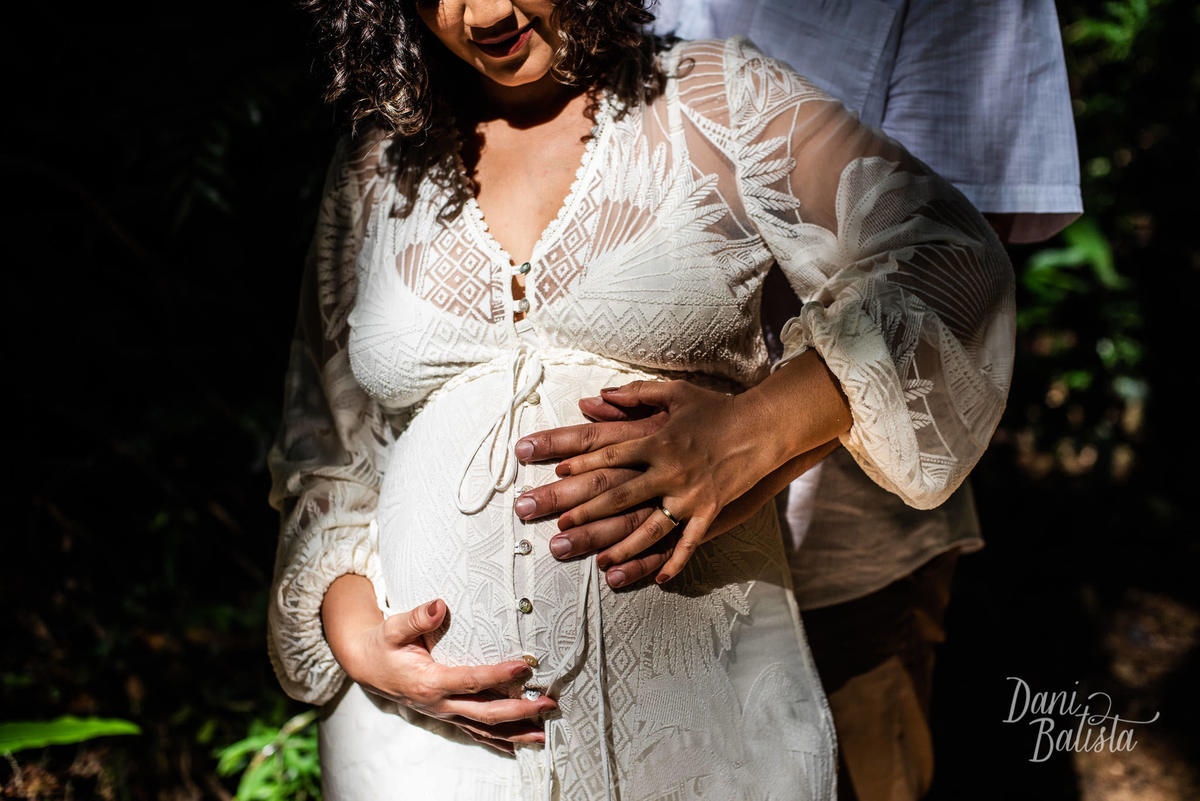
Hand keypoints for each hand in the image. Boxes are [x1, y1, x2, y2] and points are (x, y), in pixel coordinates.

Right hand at [322, 576, 555, 753]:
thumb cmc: (384, 644)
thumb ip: (417, 617)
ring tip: (543, 731)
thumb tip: (440, 604)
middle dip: (519, 710)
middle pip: (484, 711)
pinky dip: (499, 740)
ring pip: (484, 729)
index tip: (525, 666)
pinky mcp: (447, 716)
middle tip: (548, 703)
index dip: (498, 675)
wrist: (367, 666)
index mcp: (428, 681)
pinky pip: (476, 733)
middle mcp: (439, 703)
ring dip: (515, 731)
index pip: (470, 680)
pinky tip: (519, 744)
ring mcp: (444, 713)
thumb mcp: (393, 627)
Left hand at [515, 392, 838, 586]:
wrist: (761, 427)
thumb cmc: (714, 409)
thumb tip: (597, 396)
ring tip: (597, 561)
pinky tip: (657, 579)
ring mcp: (689, 495)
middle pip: (618, 495)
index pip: (609, 455)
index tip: (555, 474)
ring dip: (621, 545)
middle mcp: (669, 470)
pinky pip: (688, 542)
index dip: (580, 465)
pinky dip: (673, 561)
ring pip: (649, 526)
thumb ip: (634, 394)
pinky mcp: (709, 512)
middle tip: (559, 528)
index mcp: (656, 440)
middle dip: (586, 513)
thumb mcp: (674, 392)